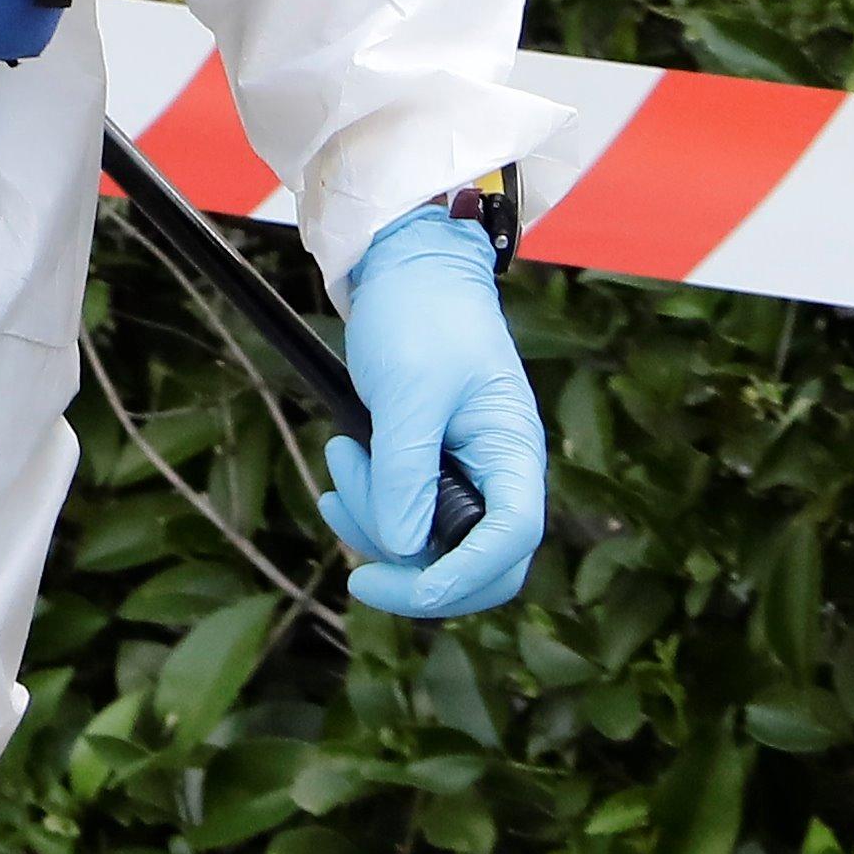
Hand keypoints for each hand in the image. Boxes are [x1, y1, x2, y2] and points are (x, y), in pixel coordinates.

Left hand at [322, 201, 546, 619]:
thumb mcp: (408, 391)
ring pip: (428, 547)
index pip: (510, 542)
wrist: (407, 270)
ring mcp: (466, 477)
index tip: (402, 582)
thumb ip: (406, 471)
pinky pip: (405, 521)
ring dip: (372, 520)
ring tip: (339, 458)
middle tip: (347, 517)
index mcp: (514, 453)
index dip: (462, 577)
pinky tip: (340, 472)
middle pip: (474, 565)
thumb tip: (405, 549)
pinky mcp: (433, 472)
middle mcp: (499, 476)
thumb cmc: (421, 316)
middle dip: (408, 560)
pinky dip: (368, 509)